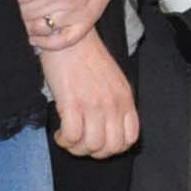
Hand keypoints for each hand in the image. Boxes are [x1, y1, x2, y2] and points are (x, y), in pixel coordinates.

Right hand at [44, 33, 138, 157]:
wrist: (70, 38)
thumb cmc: (88, 58)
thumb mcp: (115, 81)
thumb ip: (117, 104)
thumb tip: (110, 128)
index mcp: (125, 99)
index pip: (130, 139)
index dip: (114, 148)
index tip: (100, 144)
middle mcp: (112, 104)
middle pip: (110, 148)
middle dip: (94, 152)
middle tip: (81, 143)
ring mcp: (93, 105)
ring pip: (91, 146)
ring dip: (76, 148)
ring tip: (68, 138)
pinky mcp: (72, 104)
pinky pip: (72, 136)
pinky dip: (65, 140)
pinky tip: (61, 133)